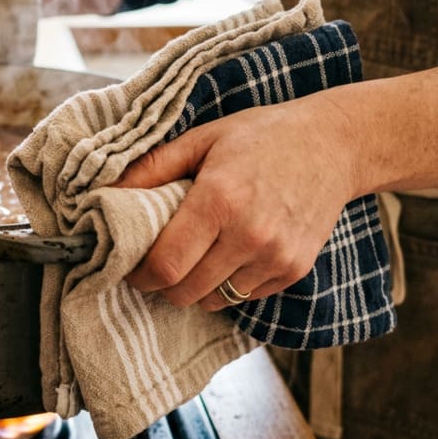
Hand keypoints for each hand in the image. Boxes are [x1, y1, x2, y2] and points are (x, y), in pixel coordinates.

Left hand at [114, 95, 362, 311]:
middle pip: (185, 292)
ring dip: (193, 288)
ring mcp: (276, 257)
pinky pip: (244, 297)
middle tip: (155, 264)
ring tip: (191, 257)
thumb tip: (104, 194)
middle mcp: (250, 235)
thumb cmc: (261, 137)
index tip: (130, 266)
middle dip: (161, 284)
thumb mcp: (202, 139)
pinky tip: (226, 255)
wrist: (333, 145)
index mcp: (219, 200)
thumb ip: (151, 169)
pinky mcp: (294, 270)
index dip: (139, 274)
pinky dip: (226, 286)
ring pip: (213, 301)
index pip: (165, 265)